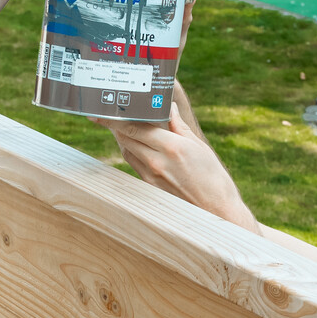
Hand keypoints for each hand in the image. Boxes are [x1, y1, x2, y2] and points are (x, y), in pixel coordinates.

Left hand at [95, 103, 258, 231]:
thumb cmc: (213, 177)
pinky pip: (135, 165)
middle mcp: (157, 162)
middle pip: (126, 139)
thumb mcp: (199, 146)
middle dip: (115, 126)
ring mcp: (152, 177)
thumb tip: (169, 108)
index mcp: (171, 147)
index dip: (114, 119)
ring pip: (128, 152)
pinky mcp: (151, 187)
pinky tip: (135, 146)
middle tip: (109, 115)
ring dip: (122, 139)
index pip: (134, 129)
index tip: (100, 113)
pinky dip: (132, 153)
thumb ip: (179, 126)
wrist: (217, 210)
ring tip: (120, 127)